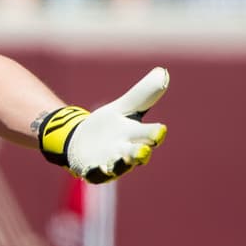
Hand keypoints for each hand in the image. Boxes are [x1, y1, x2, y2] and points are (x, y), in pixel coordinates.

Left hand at [40, 67, 169, 182]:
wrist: (82, 140)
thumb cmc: (109, 126)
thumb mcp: (123, 109)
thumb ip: (142, 94)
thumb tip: (163, 72)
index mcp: (136, 135)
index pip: (149, 134)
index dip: (154, 133)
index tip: (160, 130)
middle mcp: (127, 152)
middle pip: (137, 153)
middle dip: (140, 153)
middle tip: (142, 150)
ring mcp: (110, 163)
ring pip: (118, 166)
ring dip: (119, 164)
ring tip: (119, 158)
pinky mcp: (93, 171)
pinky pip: (95, 174)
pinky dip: (96, 172)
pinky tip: (94, 167)